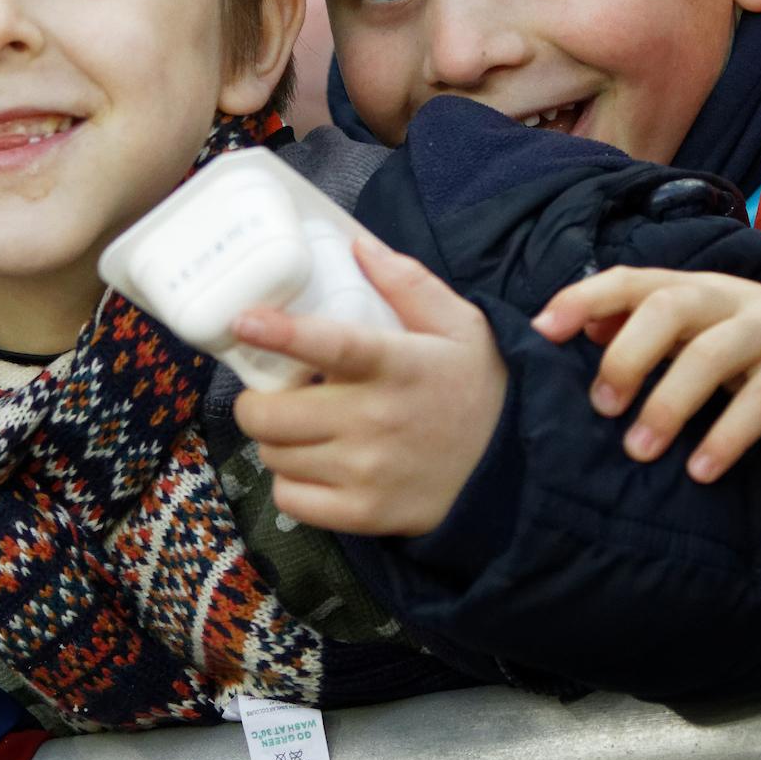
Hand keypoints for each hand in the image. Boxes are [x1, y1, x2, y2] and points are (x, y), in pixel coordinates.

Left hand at [231, 237, 507, 536]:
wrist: (517, 469)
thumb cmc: (477, 389)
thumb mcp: (460, 326)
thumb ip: (409, 283)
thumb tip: (357, 245)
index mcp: (399, 366)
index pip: (332, 346)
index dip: (282, 333)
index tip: (243, 320)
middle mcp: (377, 421)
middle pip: (273, 415)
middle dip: (258, 400)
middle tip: (275, 393)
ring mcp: (368, 473)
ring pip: (274, 455)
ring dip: (276, 440)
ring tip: (302, 428)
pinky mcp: (365, 514)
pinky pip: (291, 500)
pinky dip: (290, 483)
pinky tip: (314, 465)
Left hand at [531, 268, 760, 482]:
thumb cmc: (758, 348)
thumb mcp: (702, 333)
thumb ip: (646, 329)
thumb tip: (581, 330)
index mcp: (693, 288)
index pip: (630, 280)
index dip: (583, 298)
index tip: (541, 330)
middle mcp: (728, 297)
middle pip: (667, 308)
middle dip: (626, 354)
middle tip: (601, 406)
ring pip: (711, 353)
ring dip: (669, 403)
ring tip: (639, 451)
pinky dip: (728, 436)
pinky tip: (701, 471)